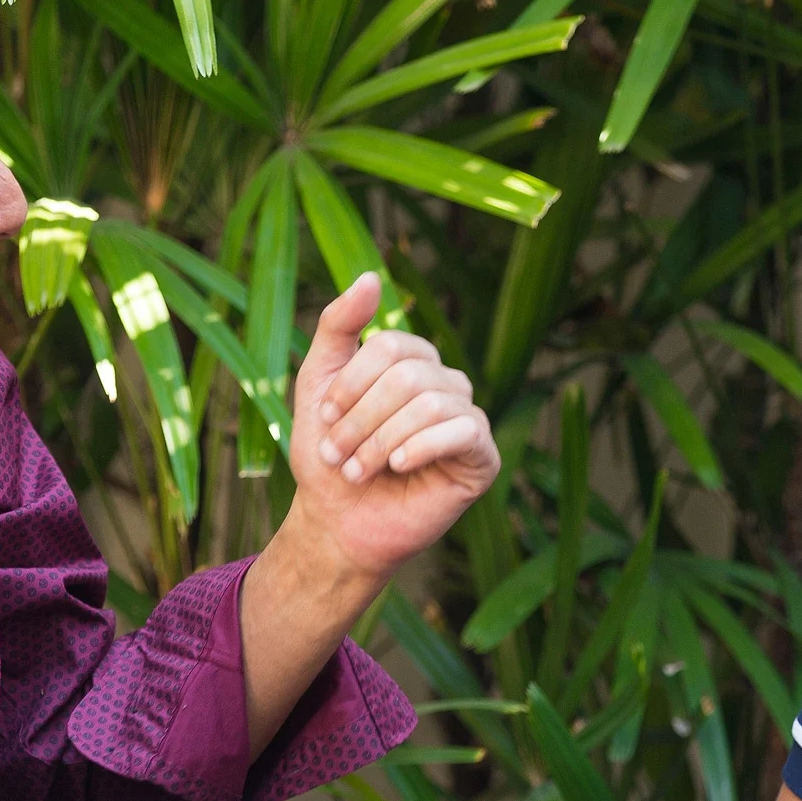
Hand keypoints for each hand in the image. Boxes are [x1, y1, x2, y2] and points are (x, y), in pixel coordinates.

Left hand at [291, 274, 497, 578]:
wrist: (337, 524)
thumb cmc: (328, 456)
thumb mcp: (318, 381)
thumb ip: (338, 325)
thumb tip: (373, 276)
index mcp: (413, 362)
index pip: (390, 345)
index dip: (351, 385)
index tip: (323, 421)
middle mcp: (446, 384)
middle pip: (409, 375)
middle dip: (361, 418)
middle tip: (337, 454)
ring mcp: (468, 419)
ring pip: (430, 403)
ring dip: (380, 441)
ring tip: (358, 471)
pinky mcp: (483, 458)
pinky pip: (463, 431)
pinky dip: (420, 448)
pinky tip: (397, 468)